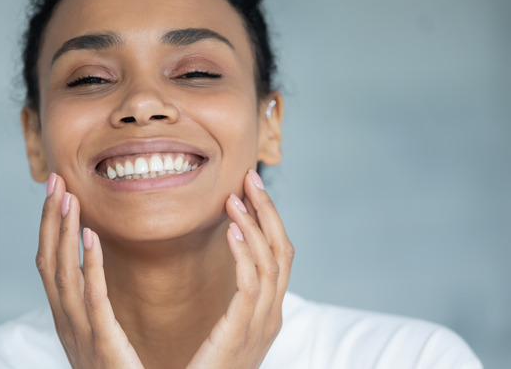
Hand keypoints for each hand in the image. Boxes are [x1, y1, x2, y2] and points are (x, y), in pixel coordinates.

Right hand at [36, 173, 143, 368]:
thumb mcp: (98, 335)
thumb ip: (93, 305)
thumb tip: (92, 269)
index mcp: (65, 318)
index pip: (49, 264)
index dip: (49, 227)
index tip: (57, 193)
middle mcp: (64, 322)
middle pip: (48, 262)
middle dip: (50, 220)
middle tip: (55, 182)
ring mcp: (78, 333)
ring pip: (62, 274)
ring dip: (63, 233)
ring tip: (69, 198)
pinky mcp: (101, 342)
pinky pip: (92, 298)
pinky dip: (88, 265)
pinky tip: (92, 237)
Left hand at [186, 169, 294, 368]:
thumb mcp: (227, 331)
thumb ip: (235, 305)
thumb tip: (229, 269)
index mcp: (268, 313)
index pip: (279, 256)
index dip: (269, 219)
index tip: (250, 190)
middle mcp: (272, 316)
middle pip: (282, 252)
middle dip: (268, 211)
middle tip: (250, 177)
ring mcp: (261, 325)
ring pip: (271, 263)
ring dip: (254, 225)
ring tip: (235, 198)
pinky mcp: (242, 333)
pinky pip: (251, 286)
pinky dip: (245, 254)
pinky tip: (232, 230)